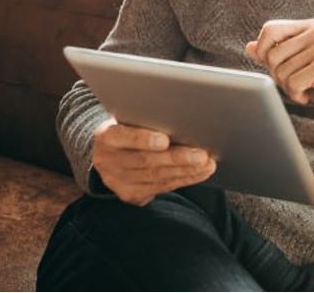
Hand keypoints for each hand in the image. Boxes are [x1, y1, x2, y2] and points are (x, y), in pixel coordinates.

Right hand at [91, 117, 215, 205]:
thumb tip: (180, 119)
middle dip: (177, 158)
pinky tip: (199, 173)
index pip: (123, 137)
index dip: (144, 139)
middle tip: (201, 154)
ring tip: (207, 164)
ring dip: (186, 171)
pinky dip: (183, 180)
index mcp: (106, 137)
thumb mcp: (128, 120)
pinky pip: (160, 188)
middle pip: (145, 161)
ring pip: (156, 177)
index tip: (164, 139)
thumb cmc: (127, 129)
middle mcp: (108, 161)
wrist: (107, 153)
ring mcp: (118, 181)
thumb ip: (146, 121)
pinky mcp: (130, 194)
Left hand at [246, 19, 313, 152]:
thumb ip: (276, 52)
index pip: (269, 29)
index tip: (278, 66)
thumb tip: (249, 47)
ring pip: (280, 72)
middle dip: (279, 75)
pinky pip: (292, 84)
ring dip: (291, 88)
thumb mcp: (300, 63)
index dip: (264, 51)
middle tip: (300, 81)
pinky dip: (299, 95)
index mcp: (310, 26)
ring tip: (311, 87)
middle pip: (271, 54)